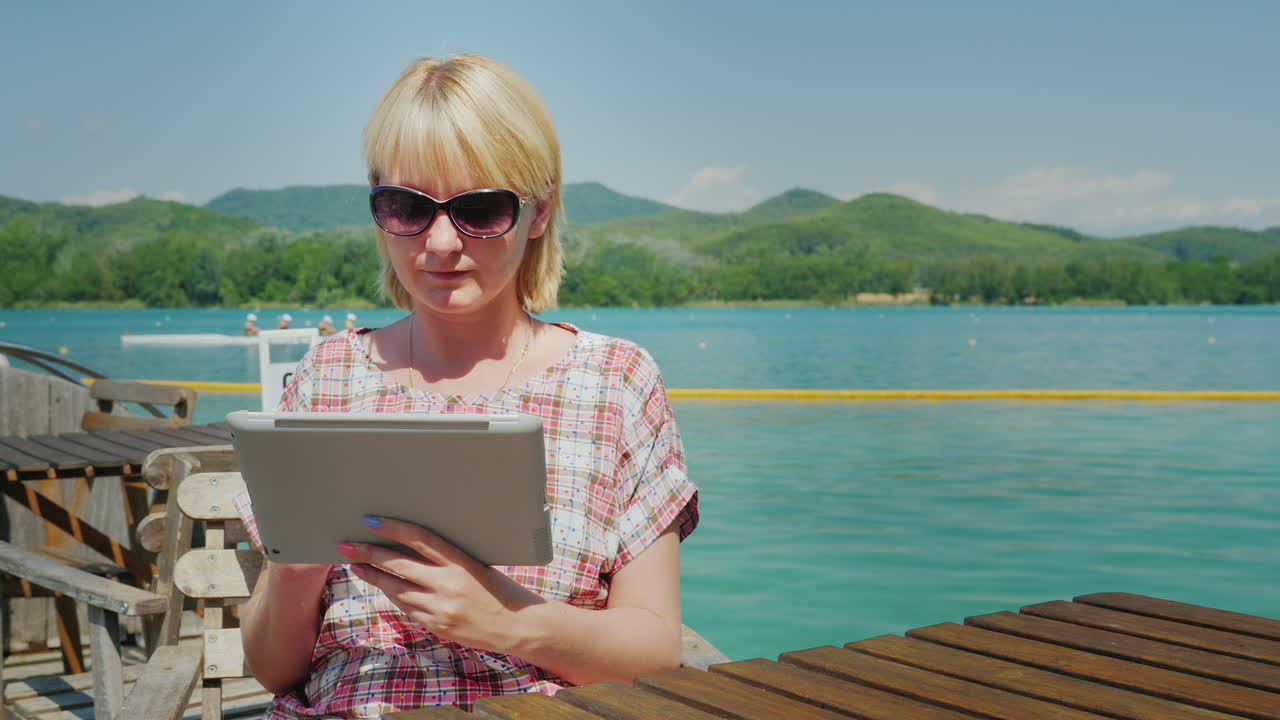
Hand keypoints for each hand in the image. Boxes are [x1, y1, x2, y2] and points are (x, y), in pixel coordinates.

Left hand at [336, 516, 546, 653]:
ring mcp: (440, 609)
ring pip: (396, 589)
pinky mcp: (437, 626)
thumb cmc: (501, 590)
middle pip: (398, 565)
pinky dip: (393, 595)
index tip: (370, 521)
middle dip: (368, 554)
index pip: (420, 539)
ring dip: (373, 576)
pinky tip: (382, 586)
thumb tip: (412, 546)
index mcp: (461, 563)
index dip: (393, 529)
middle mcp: (448, 585)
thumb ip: (448, 559)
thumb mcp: (478, 566)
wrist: (519, 627)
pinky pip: (407, 608)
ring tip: (356, 564)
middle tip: (345, 545)